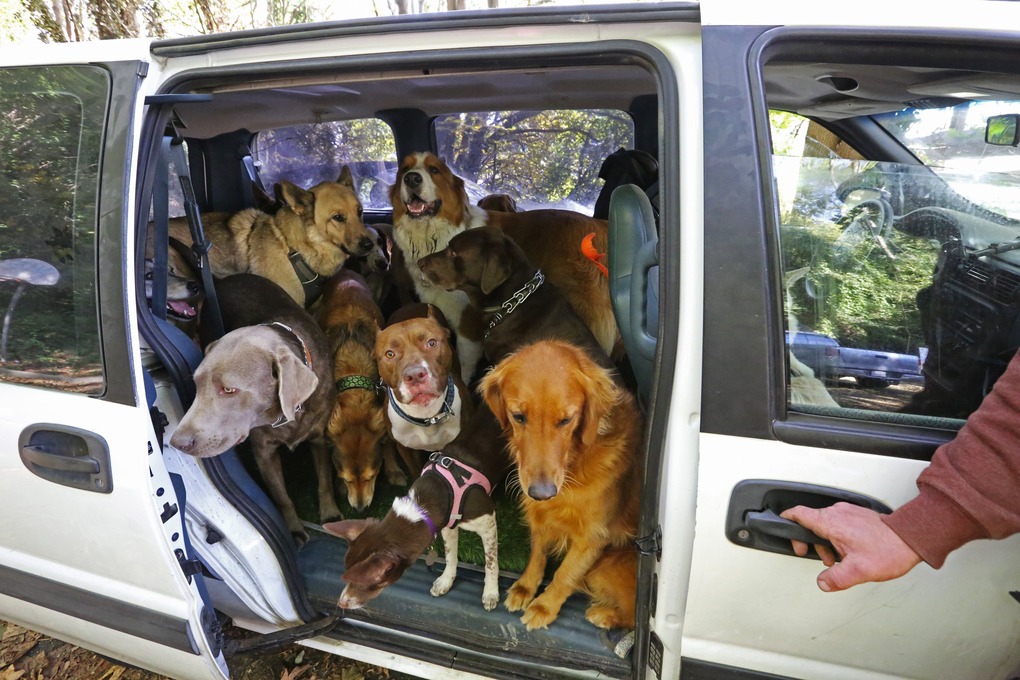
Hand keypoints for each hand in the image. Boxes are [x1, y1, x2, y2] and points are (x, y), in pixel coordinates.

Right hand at [780, 503, 921, 591]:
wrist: (911, 538)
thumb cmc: (888, 550)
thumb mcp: (858, 572)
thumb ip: (835, 579)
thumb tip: (823, 583)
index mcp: (831, 523)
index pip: (799, 514)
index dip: (787, 520)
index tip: (781, 525)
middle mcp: (837, 513)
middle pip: (811, 522)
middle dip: (810, 541)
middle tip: (815, 555)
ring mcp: (848, 512)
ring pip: (826, 524)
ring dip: (826, 541)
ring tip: (838, 558)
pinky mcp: (857, 515)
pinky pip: (839, 523)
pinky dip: (838, 536)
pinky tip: (849, 551)